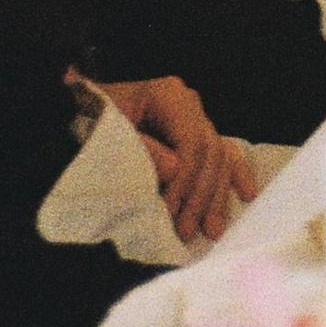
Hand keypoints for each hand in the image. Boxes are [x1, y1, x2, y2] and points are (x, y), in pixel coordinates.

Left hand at [95, 75, 258, 247]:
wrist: (80, 110)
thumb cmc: (91, 119)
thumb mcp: (111, 131)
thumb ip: (143, 149)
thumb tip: (177, 171)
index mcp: (169, 95)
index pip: (191, 142)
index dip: (185, 180)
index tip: (170, 211)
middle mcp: (188, 103)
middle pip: (209, 152)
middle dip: (200, 195)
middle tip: (188, 230)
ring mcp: (194, 117)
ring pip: (219, 157)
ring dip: (216, 195)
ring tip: (212, 229)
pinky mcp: (193, 134)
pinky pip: (222, 153)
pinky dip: (233, 174)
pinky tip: (245, 194)